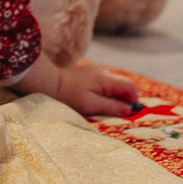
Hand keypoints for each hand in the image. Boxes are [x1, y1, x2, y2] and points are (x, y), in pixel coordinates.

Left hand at [13, 57, 139, 116]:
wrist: (48, 84)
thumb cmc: (68, 97)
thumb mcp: (90, 105)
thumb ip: (111, 107)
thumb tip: (130, 110)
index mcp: (104, 78)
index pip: (129, 86)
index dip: (133, 99)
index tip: (129, 112)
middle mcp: (102, 71)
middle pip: (122, 84)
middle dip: (124, 98)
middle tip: (118, 113)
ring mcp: (95, 70)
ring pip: (113, 84)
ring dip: (114, 96)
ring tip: (104, 107)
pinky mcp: (89, 73)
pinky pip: (104, 83)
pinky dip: (105, 92)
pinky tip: (95, 100)